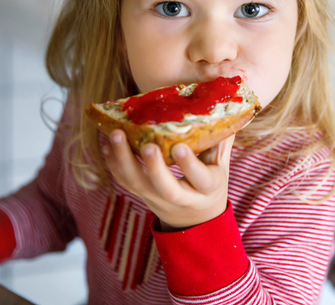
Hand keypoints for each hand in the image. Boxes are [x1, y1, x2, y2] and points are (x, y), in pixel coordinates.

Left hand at [102, 130, 234, 230]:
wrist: (195, 222)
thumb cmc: (209, 187)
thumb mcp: (221, 168)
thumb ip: (221, 143)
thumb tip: (226, 112)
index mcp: (206, 189)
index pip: (199, 179)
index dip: (189, 165)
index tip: (179, 147)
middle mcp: (181, 199)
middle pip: (164, 188)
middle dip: (153, 167)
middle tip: (146, 145)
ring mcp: (157, 199)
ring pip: (137, 184)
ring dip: (123, 160)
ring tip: (116, 134)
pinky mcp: (141, 196)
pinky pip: (124, 182)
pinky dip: (114, 164)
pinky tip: (107, 145)